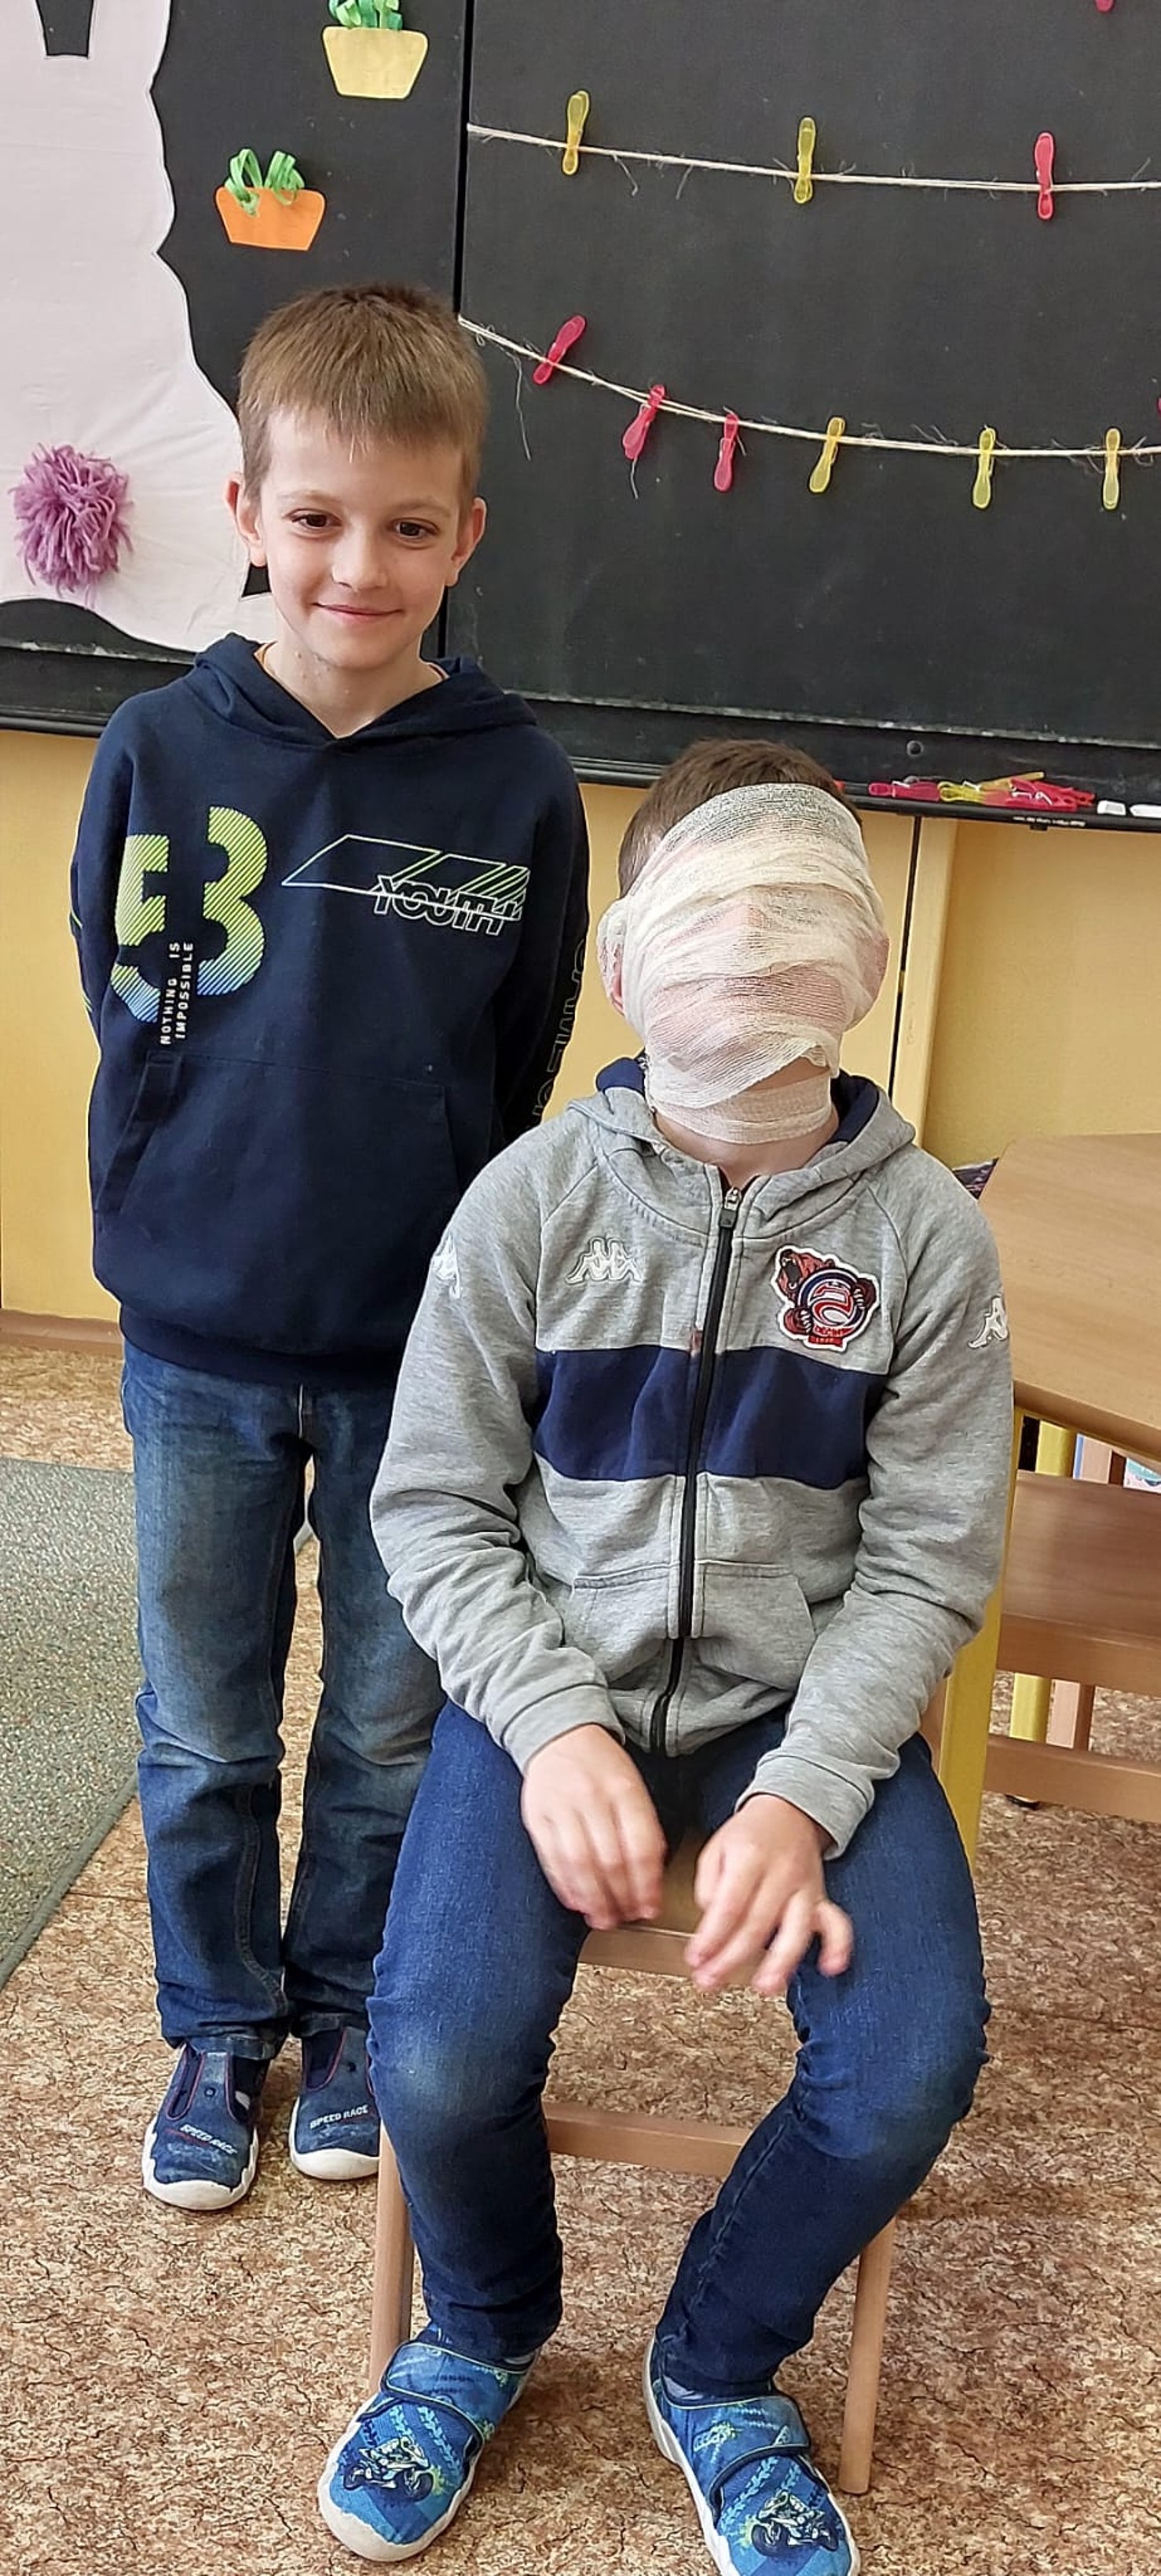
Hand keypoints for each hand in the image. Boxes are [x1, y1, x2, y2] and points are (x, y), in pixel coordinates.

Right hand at [521, 1726, 666, 1929]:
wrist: (558, 1732)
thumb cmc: (601, 1765)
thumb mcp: (632, 1784)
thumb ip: (642, 1826)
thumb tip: (651, 1877)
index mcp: (623, 1789)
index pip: (640, 1847)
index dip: (647, 1884)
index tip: (650, 1906)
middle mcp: (592, 1797)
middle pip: (610, 1861)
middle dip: (621, 1898)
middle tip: (628, 1917)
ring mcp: (561, 1807)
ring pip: (579, 1865)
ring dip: (593, 1900)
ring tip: (603, 1918)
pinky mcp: (536, 1816)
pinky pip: (551, 1859)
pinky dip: (565, 1886)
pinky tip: (577, 1901)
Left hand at [686, 1796, 852, 1996]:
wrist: (789, 1811)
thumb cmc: (749, 1835)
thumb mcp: (716, 1849)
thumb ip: (708, 1885)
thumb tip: (711, 1925)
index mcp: (750, 1857)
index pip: (729, 1906)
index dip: (710, 1937)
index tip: (695, 1959)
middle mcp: (781, 1872)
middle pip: (757, 1924)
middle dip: (731, 1959)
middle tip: (710, 1980)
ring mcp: (805, 1887)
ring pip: (796, 1929)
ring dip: (781, 1962)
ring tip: (765, 1986)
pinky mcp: (822, 1898)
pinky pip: (837, 1923)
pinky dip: (837, 1946)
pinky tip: (830, 1966)